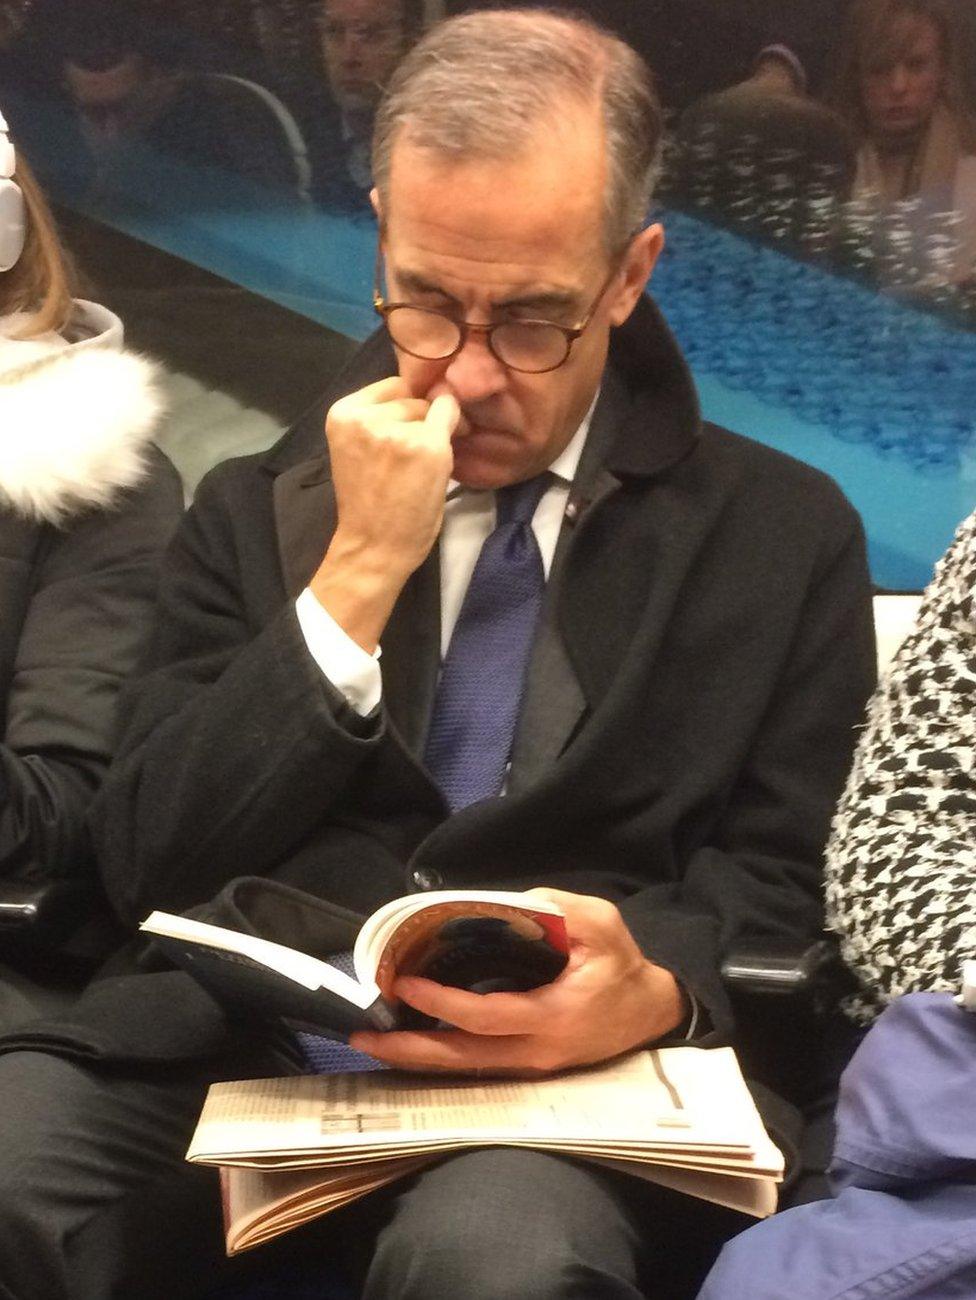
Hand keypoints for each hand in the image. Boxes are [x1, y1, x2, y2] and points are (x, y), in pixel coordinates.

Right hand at [310, 379, 460, 650]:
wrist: (374, 547)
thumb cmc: (368, 504)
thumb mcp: (359, 448)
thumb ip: (379, 420)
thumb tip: (422, 392)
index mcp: (342, 414)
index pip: (390, 386)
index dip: (404, 407)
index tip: (402, 434)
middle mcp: (367, 416)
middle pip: (411, 396)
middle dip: (418, 420)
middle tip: (410, 459)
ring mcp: (399, 430)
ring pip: (431, 410)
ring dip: (433, 433)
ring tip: (418, 468)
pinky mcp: (429, 445)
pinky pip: (451, 421)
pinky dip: (452, 439)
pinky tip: (436, 466)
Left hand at [350, 888, 687, 1075]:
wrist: (652, 1009)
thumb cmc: (623, 963)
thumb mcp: (599, 921)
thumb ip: (554, 909)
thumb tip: (500, 904)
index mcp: (555, 1015)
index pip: (487, 1016)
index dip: (443, 1005)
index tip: (405, 986)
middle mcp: (538, 1050)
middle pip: (463, 1058)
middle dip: (410, 1051)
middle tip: (364, 1037)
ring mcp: (532, 1065)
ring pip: (465, 1068)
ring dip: (417, 1057)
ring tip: (373, 1041)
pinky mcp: (528, 1066)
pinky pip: (476, 1064)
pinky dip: (440, 1055)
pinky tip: (410, 1041)